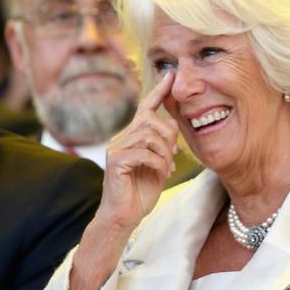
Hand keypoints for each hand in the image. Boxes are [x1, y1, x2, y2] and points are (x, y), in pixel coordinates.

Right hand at [99, 73, 178, 231]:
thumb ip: (164, 145)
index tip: (171, 75)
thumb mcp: (159, 164)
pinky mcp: (115, 161)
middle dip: (169, 137)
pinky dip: (159, 163)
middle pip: (152, 120)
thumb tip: (174, 127)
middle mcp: (122, 138)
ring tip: (167, 169)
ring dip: (165, 154)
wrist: (124, 215)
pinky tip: (162, 174)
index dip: (159, 91)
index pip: (146, 108)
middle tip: (174, 156)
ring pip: (150, 136)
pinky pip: (144, 153)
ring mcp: (116, 148)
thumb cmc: (141, 190)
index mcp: (133, 136)